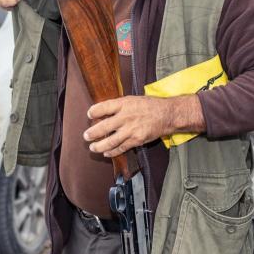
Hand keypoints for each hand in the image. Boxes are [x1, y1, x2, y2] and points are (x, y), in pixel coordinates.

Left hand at [83, 95, 204, 157]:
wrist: (166, 114)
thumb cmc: (149, 106)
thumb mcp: (132, 100)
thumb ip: (118, 106)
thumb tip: (102, 112)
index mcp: (124, 104)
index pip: (103, 107)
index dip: (94, 112)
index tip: (89, 114)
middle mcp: (126, 117)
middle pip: (104, 126)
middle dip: (93, 133)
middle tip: (86, 136)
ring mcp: (131, 130)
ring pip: (111, 141)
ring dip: (99, 146)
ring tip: (93, 148)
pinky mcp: (136, 140)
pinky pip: (121, 148)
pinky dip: (112, 151)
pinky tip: (106, 153)